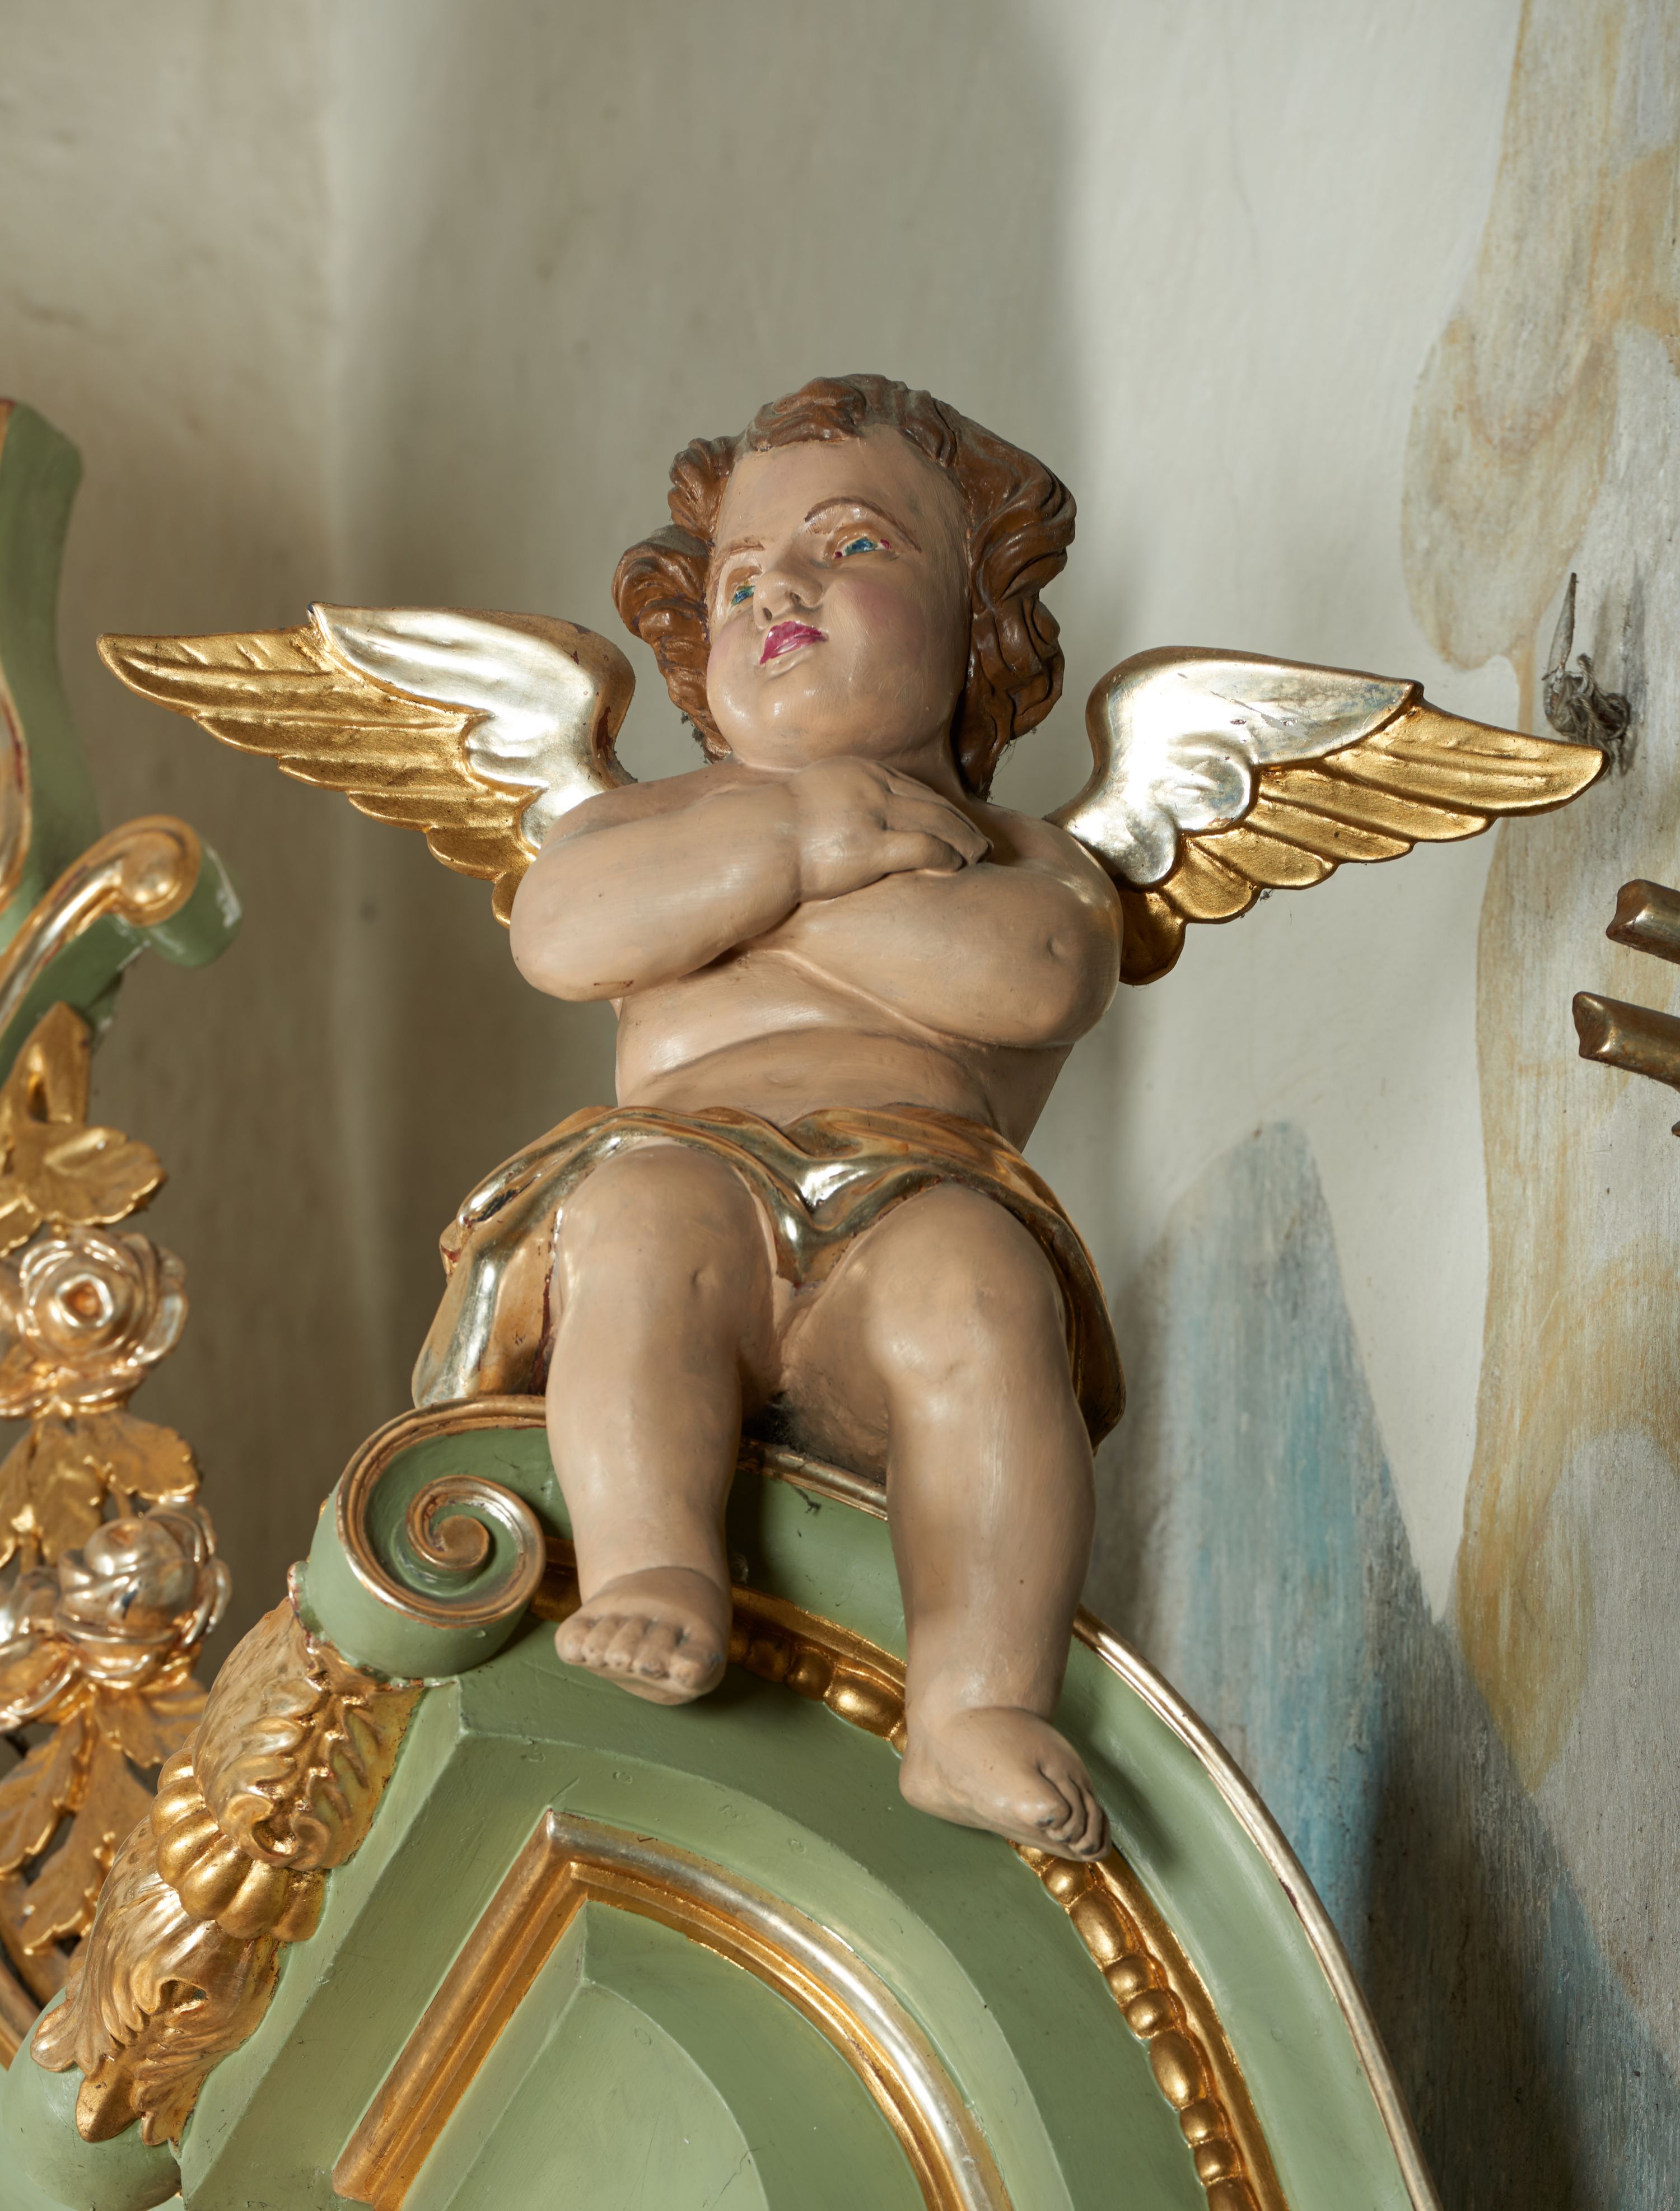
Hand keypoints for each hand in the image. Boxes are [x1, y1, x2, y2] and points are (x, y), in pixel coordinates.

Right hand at [782, 757, 990, 902]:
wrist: (752, 846)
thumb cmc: (774, 832)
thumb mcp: (811, 801)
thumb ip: (838, 801)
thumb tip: (848, 820)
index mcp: (857, 771)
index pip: (913, 785)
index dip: (942, 805)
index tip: (958, 821)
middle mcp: (869, 785)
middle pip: (933, 802)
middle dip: (963, 823)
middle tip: (984, 842)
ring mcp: (871, 814)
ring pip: (938, 822)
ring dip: (965, 840)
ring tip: (981, 856)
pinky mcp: (869, 847)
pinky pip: (924, 847)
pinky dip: (949, 855)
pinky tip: (959, 867)